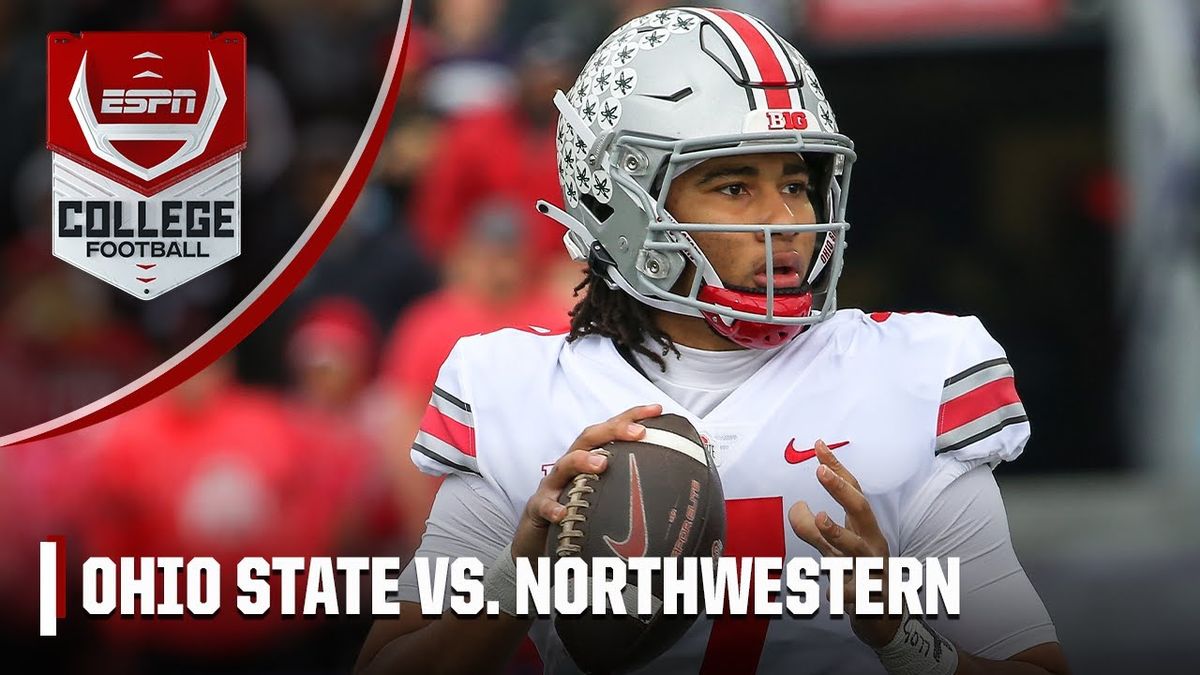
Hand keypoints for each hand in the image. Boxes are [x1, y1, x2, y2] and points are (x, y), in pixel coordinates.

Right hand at [511, 404, 662, 559]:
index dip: (632, 416)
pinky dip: (552, 508)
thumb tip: (672, 488)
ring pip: (564, 465)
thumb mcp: (604, 495)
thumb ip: (629, 487)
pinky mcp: (538, 508)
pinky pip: (544, 506)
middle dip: (613, 430)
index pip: (610, 430)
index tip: (657, 410)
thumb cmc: (577, 511)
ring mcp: (553, 485)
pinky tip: (562, 513)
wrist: (540, 539)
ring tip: (601, 464)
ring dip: (582, 461)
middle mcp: (571, 466)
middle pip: (588, 438)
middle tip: (638, 432)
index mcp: (589, 459)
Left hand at [788, 440, 899, 648]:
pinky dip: (842, 591)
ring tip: (820, 518)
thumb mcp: (833, 549)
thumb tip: (796, 505)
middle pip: (861, 511)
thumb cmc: (858, 574)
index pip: (853, 491)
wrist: (882, 617)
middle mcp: (871, 543)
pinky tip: (831, 593)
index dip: (837, 468)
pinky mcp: (869, 596)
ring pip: (857, 549)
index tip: (819, 446)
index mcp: (864, 529)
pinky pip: (853, 592)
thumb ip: (812, 529)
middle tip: (820, 471)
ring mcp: (872, 569)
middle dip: (841, 490)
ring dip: (838, 532)